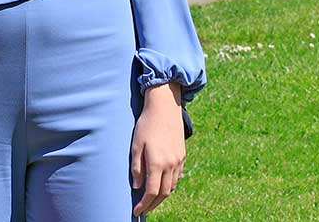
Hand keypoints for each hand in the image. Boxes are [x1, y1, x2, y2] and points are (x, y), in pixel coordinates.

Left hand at [131, 83, 185, 215]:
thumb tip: (136, 186)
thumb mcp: (136, 145)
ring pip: (171, 186)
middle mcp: (170, 165)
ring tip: (151, 199)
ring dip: (162, 196)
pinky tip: (162, 185)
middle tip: (143, 209)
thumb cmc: (146, 125)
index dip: (144, 204)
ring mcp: (178, 161)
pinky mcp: (182, 156)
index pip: (151, 192)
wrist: (164, 108)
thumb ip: (136, 167)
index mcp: (157, 163)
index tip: (136, 211)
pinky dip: (169, 185)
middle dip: (153, 204)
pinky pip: (177, 177)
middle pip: (163, 193)